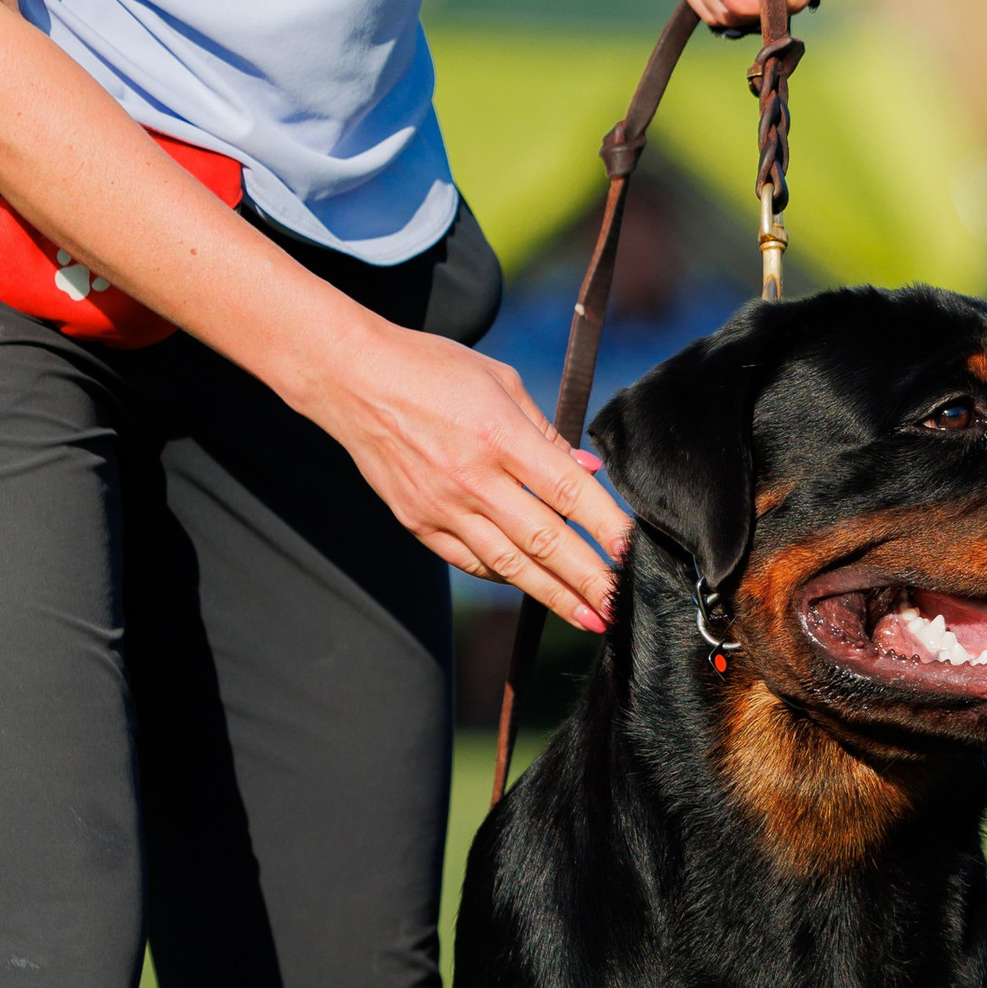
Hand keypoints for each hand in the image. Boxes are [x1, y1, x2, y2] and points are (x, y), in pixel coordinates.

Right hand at [305, 318, 629, 628]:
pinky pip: (471, 562)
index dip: (605, 527)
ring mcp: (442, 507)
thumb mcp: (499, 382)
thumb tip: (588, 471)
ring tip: (591, 617)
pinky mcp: (418, 524)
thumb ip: (546, 433)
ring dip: (555, 595)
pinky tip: (535, 588)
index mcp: (498, 436)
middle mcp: (472, 479)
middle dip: (589, 579)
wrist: (353, 380)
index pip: (567, 492)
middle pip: (544, 540)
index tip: (633, 553)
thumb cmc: (432, 369)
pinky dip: (507, 577)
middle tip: (623, 605)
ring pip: (510, 564)